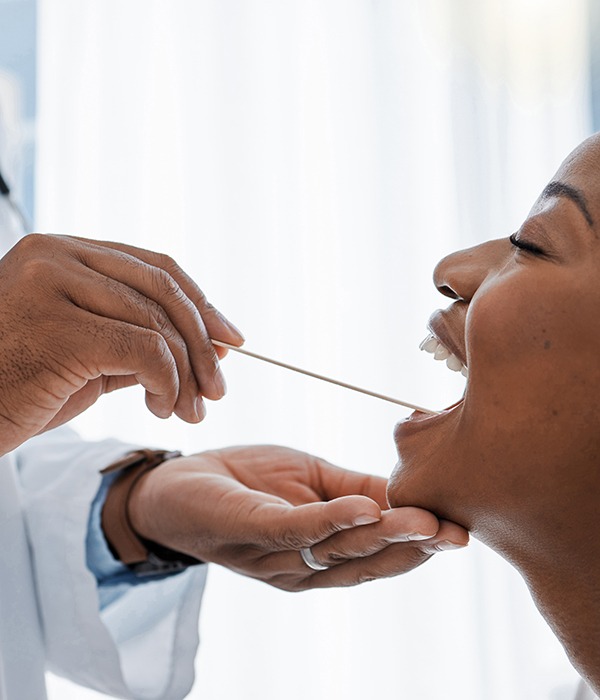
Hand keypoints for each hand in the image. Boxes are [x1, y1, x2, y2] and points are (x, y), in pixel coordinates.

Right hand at [0, 233, 242, 453]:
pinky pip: (144, 350)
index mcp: (61, 252)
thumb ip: (139, 339)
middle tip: (219, 388)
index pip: (154, 267)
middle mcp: (56, 256)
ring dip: (187, 375)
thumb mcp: (86, 354)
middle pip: (164, 289)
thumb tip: (214, 344)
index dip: (201, 302)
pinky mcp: (58, 327)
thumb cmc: (14, 386)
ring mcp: (53, 285)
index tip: (231, 338)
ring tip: (190, 410)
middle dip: (203, 342)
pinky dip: (167, 383)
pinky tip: (161, 408)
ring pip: (157, 323)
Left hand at [127, 445, 468, 590]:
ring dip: (382, 535)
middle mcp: (302, 566)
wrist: (178, 483)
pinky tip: (364, 509)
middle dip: (412, 548)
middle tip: (455, 534)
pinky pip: (293, 528)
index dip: (418, 546)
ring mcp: (274, 552)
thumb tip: (406, 492)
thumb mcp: (310, 479)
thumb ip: (356, 489)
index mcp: (320, 554)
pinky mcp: (248, 528)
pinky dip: (330, 520)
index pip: (377, 554)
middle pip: (364, 560)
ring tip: (424, 522)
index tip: (460, 532)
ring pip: (336, 549)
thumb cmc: (247, 483)